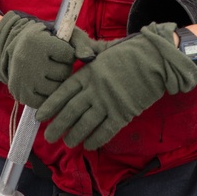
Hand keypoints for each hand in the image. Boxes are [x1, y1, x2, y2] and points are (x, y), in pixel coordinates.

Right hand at [0, 11, 108, 107]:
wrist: (17, 45)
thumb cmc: (48, 39)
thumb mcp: (64, 34)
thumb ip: (81, 43)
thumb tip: (90, 59)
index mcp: (37, 42)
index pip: (68, 55)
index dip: (69, 53)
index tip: (60, 50)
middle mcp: (27, 60)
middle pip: (63, 73)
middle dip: (64, 68)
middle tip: (55, 62)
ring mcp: (23, 79)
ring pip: (56, 89)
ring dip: (58, 82)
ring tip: (50, 72)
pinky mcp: (21, 94)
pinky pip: (45, 102)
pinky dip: (48, 95)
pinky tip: (45, 84)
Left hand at [36, 22, 196, 149]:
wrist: (156, 59)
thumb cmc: (131, 53)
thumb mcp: (106, 50)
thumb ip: (90, 54)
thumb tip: (78, 55)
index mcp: (89, 72)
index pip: (64, 92)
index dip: (51, 106)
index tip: (40, 117)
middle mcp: (95, 89)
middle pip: (71, 111)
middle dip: (58, 126)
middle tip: (49, 137)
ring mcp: (109, 102)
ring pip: (86, 124)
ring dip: (75, 136)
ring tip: (68, 143)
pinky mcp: (123, 112)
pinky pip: (105, 130)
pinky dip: (96, 139)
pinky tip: (89, 145)